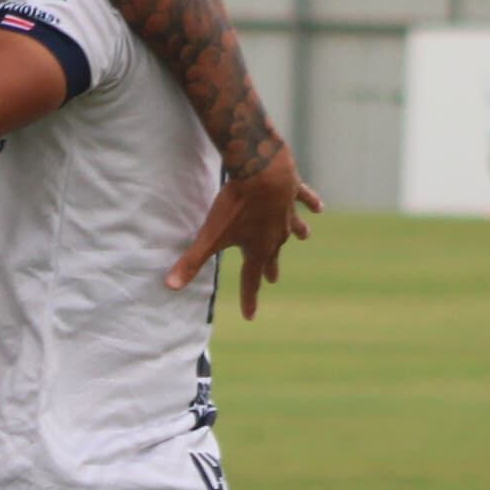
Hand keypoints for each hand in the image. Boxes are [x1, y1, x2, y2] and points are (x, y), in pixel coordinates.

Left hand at [171, 151, 317, 318]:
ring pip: (293, 228)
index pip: (250, 280)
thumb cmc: (237, 206)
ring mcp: (287, 213)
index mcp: (258, 249)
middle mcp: (277, 235)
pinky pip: (304, 199)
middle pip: (273, 255)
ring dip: (298, 232)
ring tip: (304, 236)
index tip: (249, 317)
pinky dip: (311, 203)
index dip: (248, 299)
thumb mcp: (211, 235)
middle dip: (270, 268)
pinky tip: (318, 207)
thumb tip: (171, 286)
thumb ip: (192, 261)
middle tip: (271, 280)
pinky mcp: (293, 191)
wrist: (263, 172)